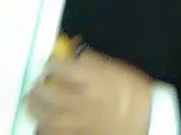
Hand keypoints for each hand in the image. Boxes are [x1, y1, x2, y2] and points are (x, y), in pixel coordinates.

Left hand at [26, 51, 154, 134]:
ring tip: (31, 102)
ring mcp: (81, 122)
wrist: (149, 121)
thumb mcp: (118, 69)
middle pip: (48, 93)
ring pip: (47, 117)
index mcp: (95, 80)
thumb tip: (74, 54)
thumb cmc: (136, 93)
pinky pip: (55, 134)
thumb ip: (94, 62)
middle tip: (37, 84)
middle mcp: (84, 101)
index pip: (61, 68)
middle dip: (38, 87)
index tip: (50, 63)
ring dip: (35, 108)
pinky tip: (43, 122)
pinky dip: (45, 128)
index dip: (50, 63)